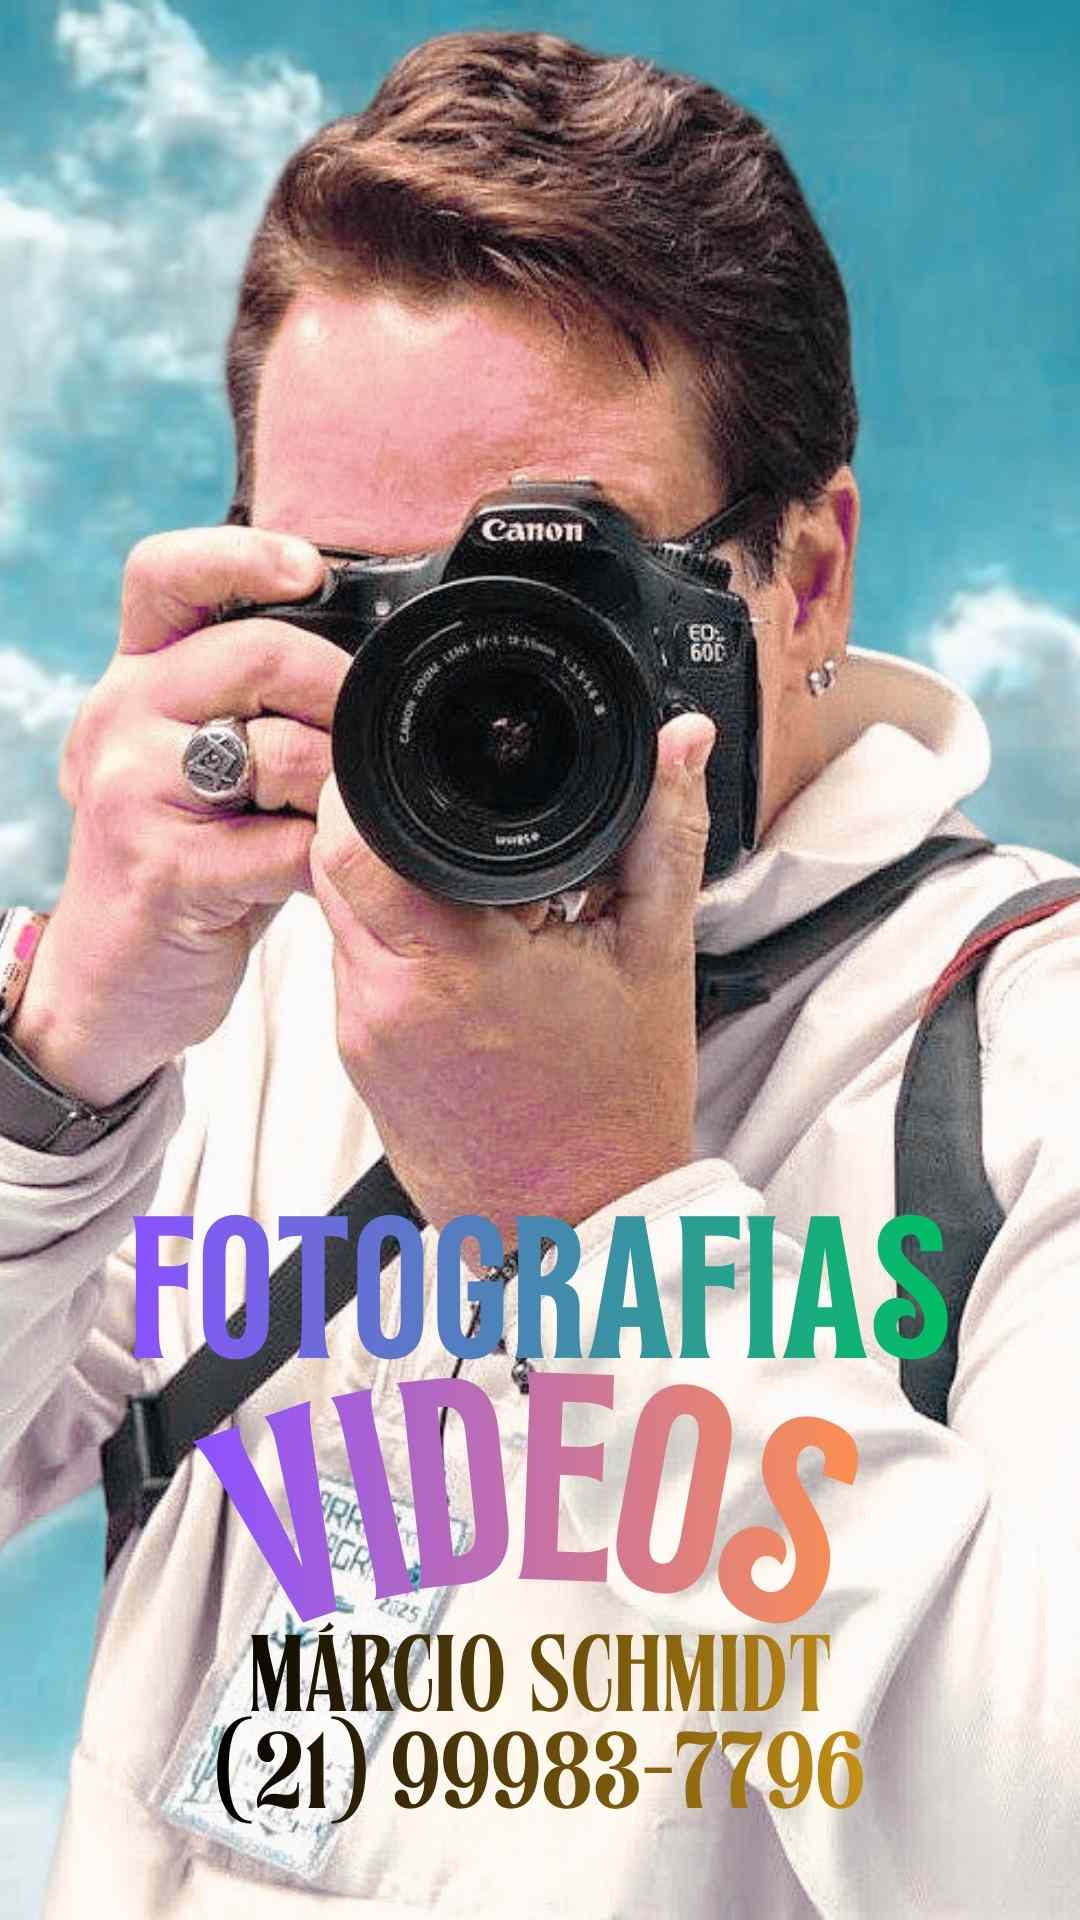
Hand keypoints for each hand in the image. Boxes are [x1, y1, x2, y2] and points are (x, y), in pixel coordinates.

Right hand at [12, 527, 347, 1105]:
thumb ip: (258, 705)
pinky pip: (283, 844)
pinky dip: (322, 862)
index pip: (166, 573)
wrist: (115, 980)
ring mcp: (132, 790)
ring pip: (278, 750)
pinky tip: (316, 874)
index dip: (243, 554)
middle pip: (258, 654)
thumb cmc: (187, 861)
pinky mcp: (162, 867)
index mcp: (135, 677)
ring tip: (333, 819)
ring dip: (335, 789)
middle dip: (338, 695)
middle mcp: (118, 716)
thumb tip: (370, 659)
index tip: (311, 572)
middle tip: (362, 743)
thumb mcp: (207, 765)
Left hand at [310, 714, 714, 1239]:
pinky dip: (395, 936)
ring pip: (337, 911)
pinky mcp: (356, 1059)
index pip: (353, 842)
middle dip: (384, 825)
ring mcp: (361, 1035)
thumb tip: (679, 744)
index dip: (372, 785)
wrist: (579, 1229)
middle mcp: (384, 1002)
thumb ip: (663, 832)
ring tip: (470, 893)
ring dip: (388, 882)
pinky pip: (354, 963)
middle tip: (454, 820)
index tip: (416, 764)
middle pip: (334, 865)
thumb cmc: (614, 1114)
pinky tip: (461, 951)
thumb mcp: (654, 955)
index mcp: (452, 968)